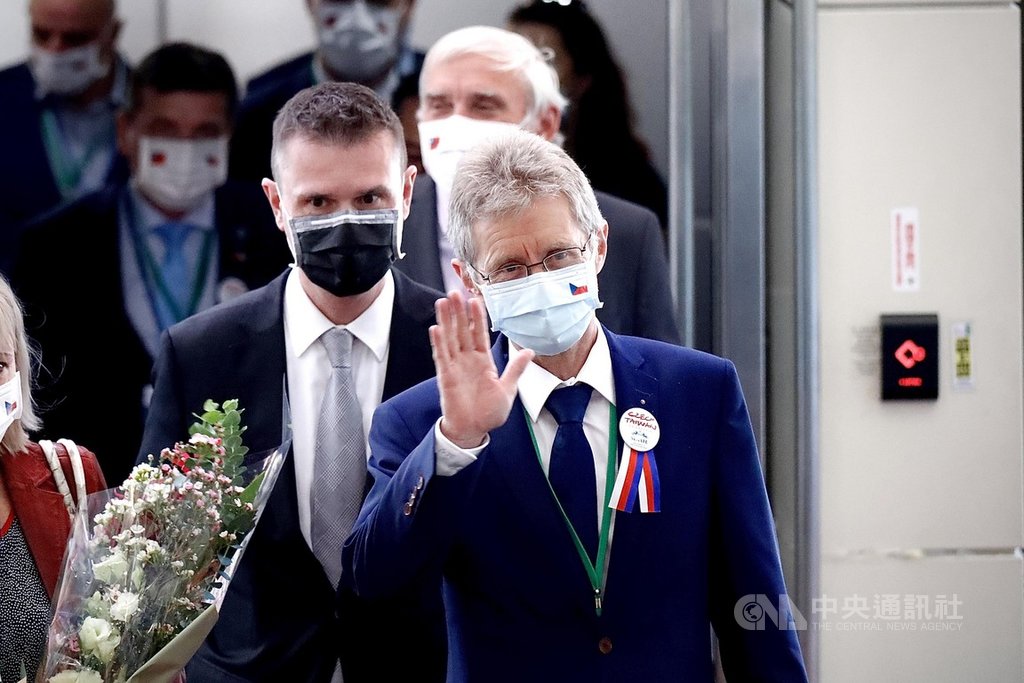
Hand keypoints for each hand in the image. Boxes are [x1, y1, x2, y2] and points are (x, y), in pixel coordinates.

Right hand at [430, 291, 533, 447]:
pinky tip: (435, 328)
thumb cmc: (489, 412)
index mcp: (483, 361)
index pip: (480, 334)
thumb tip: (530, 352)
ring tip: (443, 301)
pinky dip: (439, 342)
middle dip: (459, 311)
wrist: (474, 430)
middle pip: (462, 330)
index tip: (476, 299)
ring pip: (450, 338)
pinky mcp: (445, 376)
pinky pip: (441, 356)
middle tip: (455, 291)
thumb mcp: (508, 388)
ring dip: (446, 320)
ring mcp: (455, 367)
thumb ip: (516, 369)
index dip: (478, 317)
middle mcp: (468, 360)